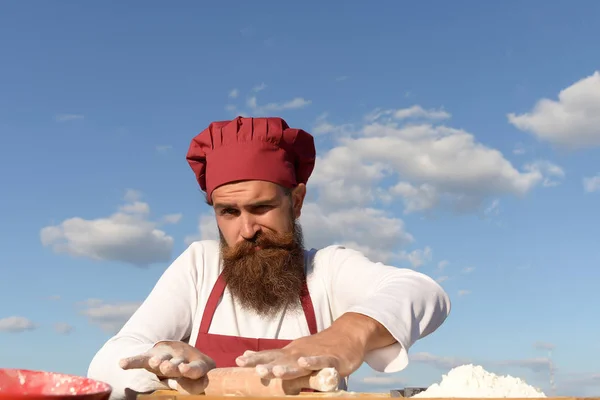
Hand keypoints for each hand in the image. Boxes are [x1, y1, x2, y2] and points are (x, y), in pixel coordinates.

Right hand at [119, 341, 215, 381]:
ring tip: (153, 363)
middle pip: (176, 363)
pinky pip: (141, 359)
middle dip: (171, 365)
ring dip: (157, 362)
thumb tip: (201, 386)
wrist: (181, 351)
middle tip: (166, 366)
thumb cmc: (194, 372)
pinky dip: (132, 361)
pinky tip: (122, 363)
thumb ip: (196, 384)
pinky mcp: (152, 355)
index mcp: (197, 364)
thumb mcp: (199, 377)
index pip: (194, 369)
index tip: (184, 369)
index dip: (189, 369)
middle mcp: (182, 357)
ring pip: (161, 359)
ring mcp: (167, 355)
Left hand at [235, 330, 364, 380]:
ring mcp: (316, 355)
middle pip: (281, 360)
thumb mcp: (298, 354)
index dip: (255, 358)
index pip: (271, 356)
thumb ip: (280, 362)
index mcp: (291, 353)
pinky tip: (304, 362)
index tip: (238, 361)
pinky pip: (322, 362)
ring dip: (286, 366)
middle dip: (265, 364)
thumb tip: (256, 366)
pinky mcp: (333, 360)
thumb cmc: (320, 348)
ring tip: (273, 371)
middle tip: (250, 368)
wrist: (349, 334)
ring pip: (299, 362)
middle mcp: (300, 353)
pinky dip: (313, 362)